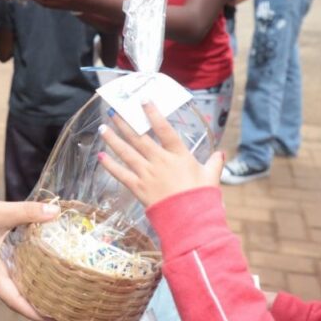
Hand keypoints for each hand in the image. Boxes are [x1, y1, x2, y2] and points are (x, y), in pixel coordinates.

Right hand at [0, 190, 59, 320]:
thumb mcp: (1, 213)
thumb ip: (28, 212)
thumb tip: (55, 212)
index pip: (14, 300)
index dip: (34, 313)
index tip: (54, 320)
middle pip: (16, 295)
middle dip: (37, 304)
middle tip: (61, 308)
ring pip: (14, 281)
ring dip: (32, 288)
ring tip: (55, 290)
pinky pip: (13, 267)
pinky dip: (27, 270)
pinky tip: (41, 264)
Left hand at [97, 102, 225, 207]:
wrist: (190, 220)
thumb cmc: (202, 197)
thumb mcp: (211, 177)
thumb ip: (214, 163)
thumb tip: (220, 153)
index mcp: (178, 155)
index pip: (164, 129)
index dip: (153, 113)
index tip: (143, 100)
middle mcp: (160, 161)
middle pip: (139, 137)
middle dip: (125, 123)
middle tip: (113, 110)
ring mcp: (147, 174)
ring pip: (126, 152)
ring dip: (113, 139)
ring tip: (103, 128)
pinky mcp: (138, 188)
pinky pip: (121, 174)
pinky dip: (109, 165)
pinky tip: (100, 156)